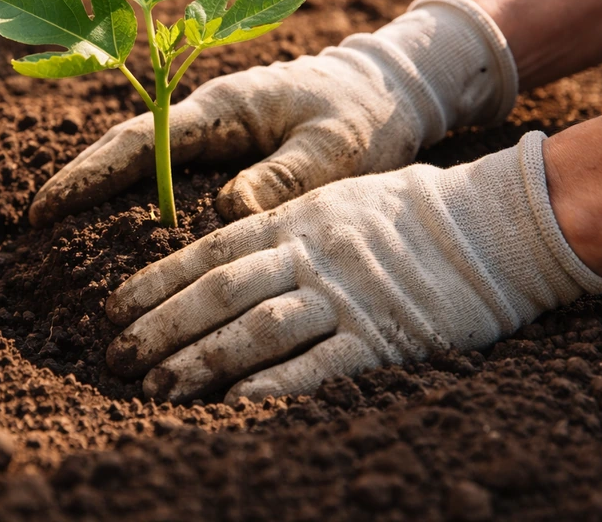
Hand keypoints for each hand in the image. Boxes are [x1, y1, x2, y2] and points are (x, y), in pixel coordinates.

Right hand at [29, 0, 517, 225]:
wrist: (387, 89)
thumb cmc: (365, 116)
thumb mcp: (337, 148)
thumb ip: (285, 176)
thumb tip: (227, 214)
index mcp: (224, 106)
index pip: (142, 143)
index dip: (90, 174)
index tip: (45, 207)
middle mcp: (208, 112)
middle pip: (127, 146)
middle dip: (79, 179)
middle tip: (33, 223)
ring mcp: (214, 126)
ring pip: (143, 155)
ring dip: (101, 184)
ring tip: (58, 225)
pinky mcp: (225, 142)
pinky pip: (168, 166)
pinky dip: (136, 189)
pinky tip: (120, 221)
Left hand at [105, 132, 601, 403]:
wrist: (488, 223)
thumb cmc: (404, 212)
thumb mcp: (330, 199)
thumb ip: (275, 225)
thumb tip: (215, 257)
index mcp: (292, 218)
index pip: (206, 253)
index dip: (154, 283)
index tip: (113, 311)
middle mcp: (308, 253)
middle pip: (219, 292)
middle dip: (162, 327)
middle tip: (119, 359)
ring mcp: (344, 295)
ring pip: (259, 328)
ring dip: (203, 360)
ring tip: (159, 388)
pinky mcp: (382, 336)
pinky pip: (319, 364)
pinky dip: (273, 383)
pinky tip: (232, 402)